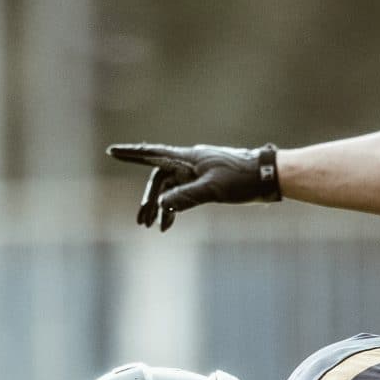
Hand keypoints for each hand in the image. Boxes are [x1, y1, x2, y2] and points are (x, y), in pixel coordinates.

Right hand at [106, 142, 279, 230]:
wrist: (267, 176)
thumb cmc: (241, 178)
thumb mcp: (212, 190)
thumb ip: (185, 197)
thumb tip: (161, 204)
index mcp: (188, 158)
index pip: (153, 154)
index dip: (132, 154)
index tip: (112, 152)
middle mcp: (189, 163)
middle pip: (159, 179)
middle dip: (148, 199)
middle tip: (142, 221)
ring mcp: (197, 172)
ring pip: (169, 189)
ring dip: (160, 207)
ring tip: (153, 227)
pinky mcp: (206, 182)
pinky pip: (182, 194)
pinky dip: (174, 208)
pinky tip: (169, 225)